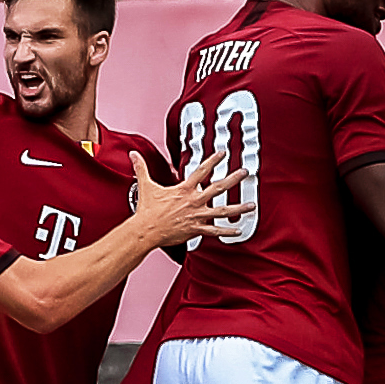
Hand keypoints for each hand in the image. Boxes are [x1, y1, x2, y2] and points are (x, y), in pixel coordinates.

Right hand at [132, 148, 248, 247]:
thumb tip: (133, 154)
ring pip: (222, 210)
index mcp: (184, 189)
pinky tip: (239, 230)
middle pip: (218, 187)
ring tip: (251, 205)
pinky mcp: (196, 229)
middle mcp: (194, 200)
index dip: (213, 160)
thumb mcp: (146, 186)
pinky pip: (215, 230)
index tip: (223, 153)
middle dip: (234, 179)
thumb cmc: (147, 210)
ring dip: (238, 208)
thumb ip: (141, 168)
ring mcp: (197, 215)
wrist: (146, 230)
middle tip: (245, 173)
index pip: (202, 171)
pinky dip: (227, 231)